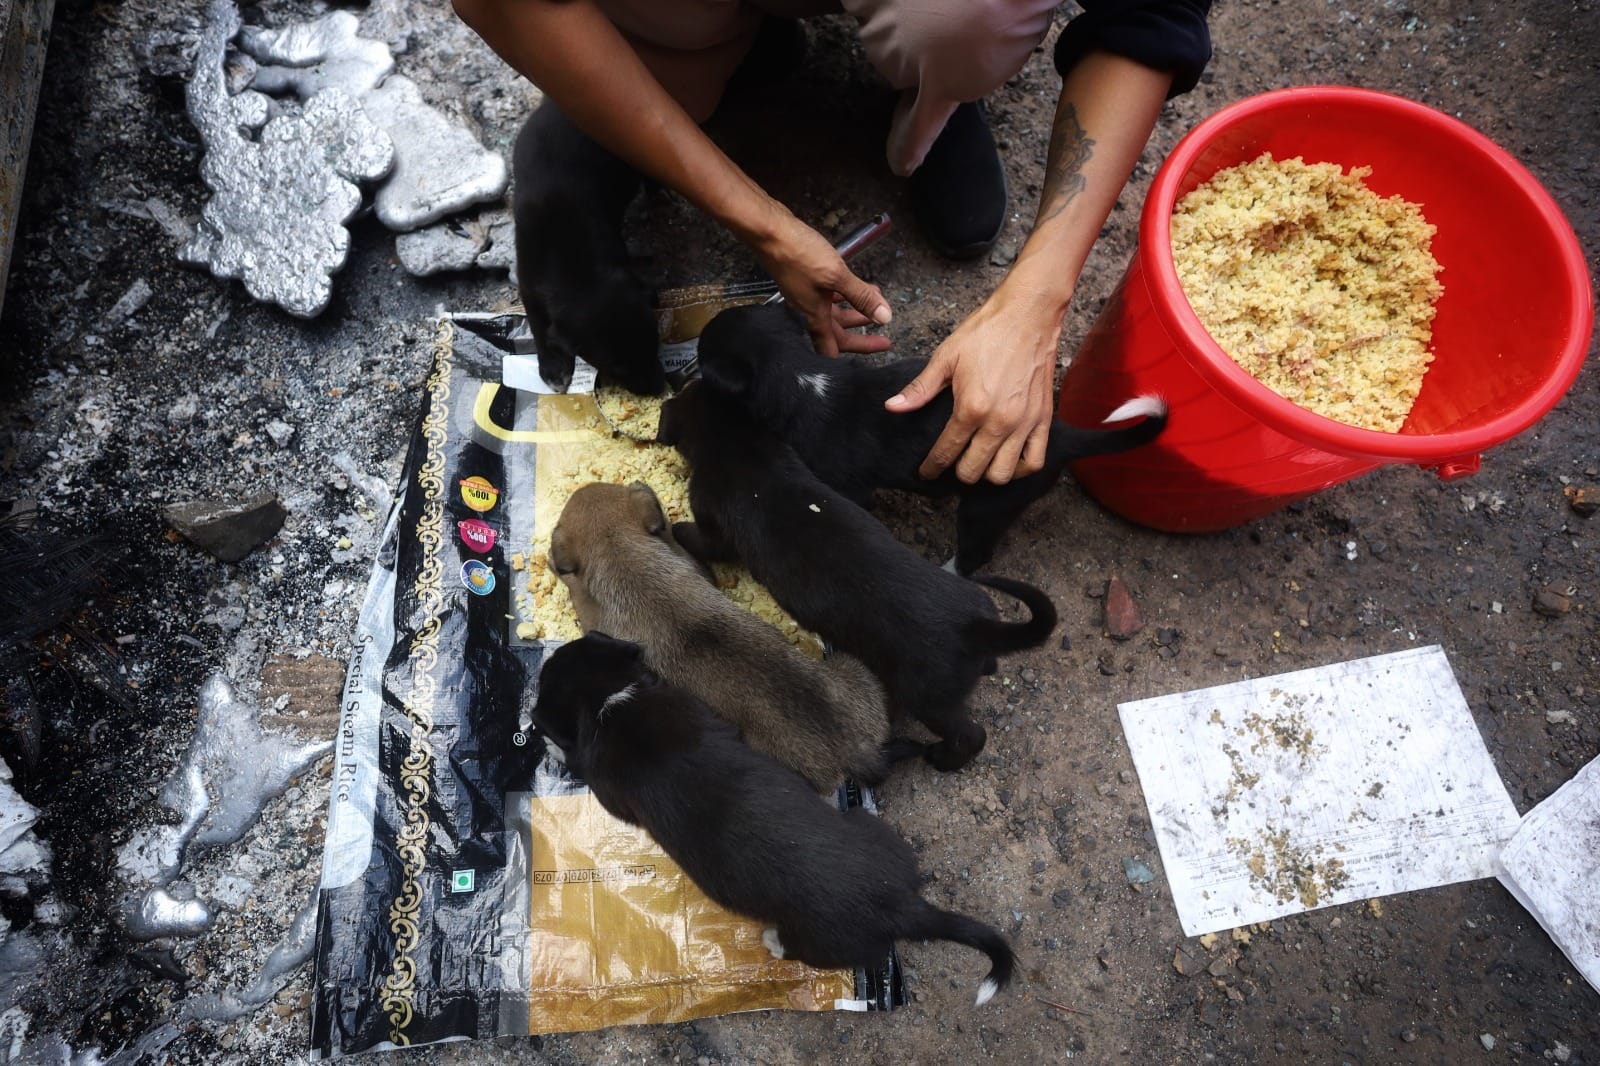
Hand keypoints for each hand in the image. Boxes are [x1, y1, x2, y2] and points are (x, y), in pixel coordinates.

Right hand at [751, 207, 893, 356]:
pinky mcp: (803, 279)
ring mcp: (804, 294)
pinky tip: (853, 285)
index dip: (859, 349)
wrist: (769, 232)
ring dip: (854, 309)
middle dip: (861, 331)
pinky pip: (827, 295)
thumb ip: (861, 297)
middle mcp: (807, 310)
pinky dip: (843, 294)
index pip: (834, 348)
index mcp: (814, 317)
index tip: (880, 345)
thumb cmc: (799, 255)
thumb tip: (884, 317)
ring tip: (874, 303)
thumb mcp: (836, 276)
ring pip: (833, 311)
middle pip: (837, 331)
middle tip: (882, 329)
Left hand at [885, 285, 1062, 483]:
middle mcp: (999, 422)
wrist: (1028, 314)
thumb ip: (920, 388)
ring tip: (978, 461)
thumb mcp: (946, 357)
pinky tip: (1008, 461)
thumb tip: (892, 407)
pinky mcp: (1044, 419)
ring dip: (987, 473)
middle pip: (974, 471)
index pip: (946, 453)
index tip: (927, 472)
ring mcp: (1024, 423)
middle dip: (957, 472)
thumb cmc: (987, 332)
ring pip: (1003, 474)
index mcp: (971, 408)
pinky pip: (1035, 460)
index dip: (932, 468)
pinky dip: (1020, 469)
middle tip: (952, 462)